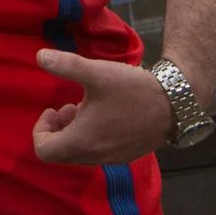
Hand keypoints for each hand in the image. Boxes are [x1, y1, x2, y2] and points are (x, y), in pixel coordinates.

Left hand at [31, 49, 173, 164]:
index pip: (44, 150)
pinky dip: (91, 137)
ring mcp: (113, 158)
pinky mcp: (127, 155)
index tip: (51, 110)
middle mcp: (96, 156)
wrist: (176, 103)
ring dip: (74, 132)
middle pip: (61, 154)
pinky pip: (98, 152)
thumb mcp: (97, 73)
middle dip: (57, 131)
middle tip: (66, 108)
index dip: (41, 130)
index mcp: (83, 141)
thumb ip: (66, 65)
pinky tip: (103, 115)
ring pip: (80, 154)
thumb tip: (40, 56)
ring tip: (83, 107)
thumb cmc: (133, 90)